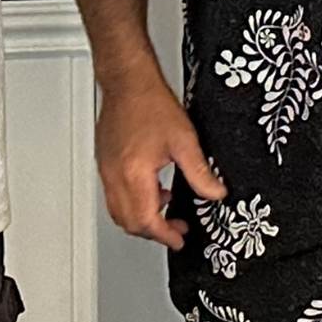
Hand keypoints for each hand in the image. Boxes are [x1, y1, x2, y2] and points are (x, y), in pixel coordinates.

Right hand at [95, 62, 224, 249]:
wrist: (128, 81)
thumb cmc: (150, 103)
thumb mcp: (185, 141)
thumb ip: (200, 172)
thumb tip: (215, 193)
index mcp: (134, 174)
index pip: (146, 221)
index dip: (165, 236)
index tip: (179, 239)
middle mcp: (115, 175)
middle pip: (129, 222)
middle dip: (153, 232)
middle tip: (176, 230)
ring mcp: (106, 170)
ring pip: (119, 210)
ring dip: (142, 217)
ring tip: (167, 210)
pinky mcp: (105, 162)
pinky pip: (115, 194)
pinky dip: (134, 201)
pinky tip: (154, 188)